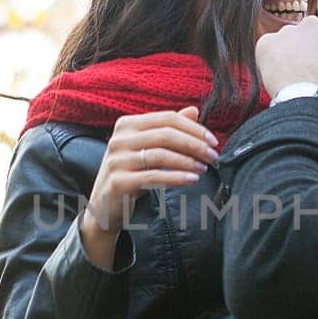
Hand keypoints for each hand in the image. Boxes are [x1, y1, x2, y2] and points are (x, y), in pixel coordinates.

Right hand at [79, 107, 218, 266]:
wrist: (104, 207)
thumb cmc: (131, 175)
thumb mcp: (148, 149)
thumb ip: (168, 129)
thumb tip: (194, 111)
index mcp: (127, 125)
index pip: (167, 119)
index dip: (194, 128)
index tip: (213, 141)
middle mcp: (119, 139)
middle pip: (165, 134)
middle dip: (194, 144)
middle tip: (213, 156)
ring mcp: (117, 160)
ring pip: (161, 154)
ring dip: (188, 161)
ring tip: (204, 169)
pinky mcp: (118, 181)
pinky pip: (154, 176)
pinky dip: (177, 177)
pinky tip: (192, 180)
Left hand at [254, 0, 317, 110]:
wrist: (314, 103)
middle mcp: (311, 24)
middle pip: (305, 34)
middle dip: (306, 50)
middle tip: (310, 75)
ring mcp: (287, 33)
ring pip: (286, 45)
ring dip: (289, 59)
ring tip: (296, 82)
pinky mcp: (266, 45)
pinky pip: (267, 53)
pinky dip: (272, 65)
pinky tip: (281, 79)